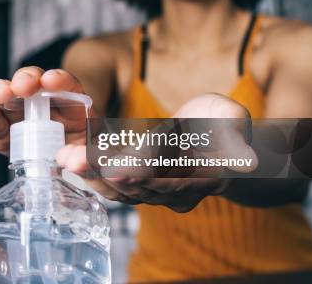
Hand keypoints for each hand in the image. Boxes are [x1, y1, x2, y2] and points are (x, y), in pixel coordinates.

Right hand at [0, 66, 92, 155]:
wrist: (73, 171)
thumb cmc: (88, 161)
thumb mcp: (100, 161)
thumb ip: (91, 160)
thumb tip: (72, 161)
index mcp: (77, 109)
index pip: (70, 86)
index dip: (61, 81)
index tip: (50, 81)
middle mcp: (47, 105)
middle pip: (36, 82)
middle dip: (27, 79)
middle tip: (22, 87)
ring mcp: (24, 116)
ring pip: (12, 95)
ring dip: (4, 91)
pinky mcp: (6, 132)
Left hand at [57, 93, 257, 212]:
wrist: (213, 140)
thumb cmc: (222, 123)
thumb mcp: (232, 119)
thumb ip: (234, 133)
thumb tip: (247, 160)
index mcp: (204, 176)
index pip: (169, 177)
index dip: (143, 172)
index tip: (117, 168)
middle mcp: (177, 192)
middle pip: (136, 186)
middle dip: (102, 173)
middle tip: (72, 160)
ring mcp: (157, 193)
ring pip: (120, 189)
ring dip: (90, 174)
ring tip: (64, 159)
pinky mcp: (139, 188)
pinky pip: (113, 185)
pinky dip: (91, 173)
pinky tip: (69, 161)